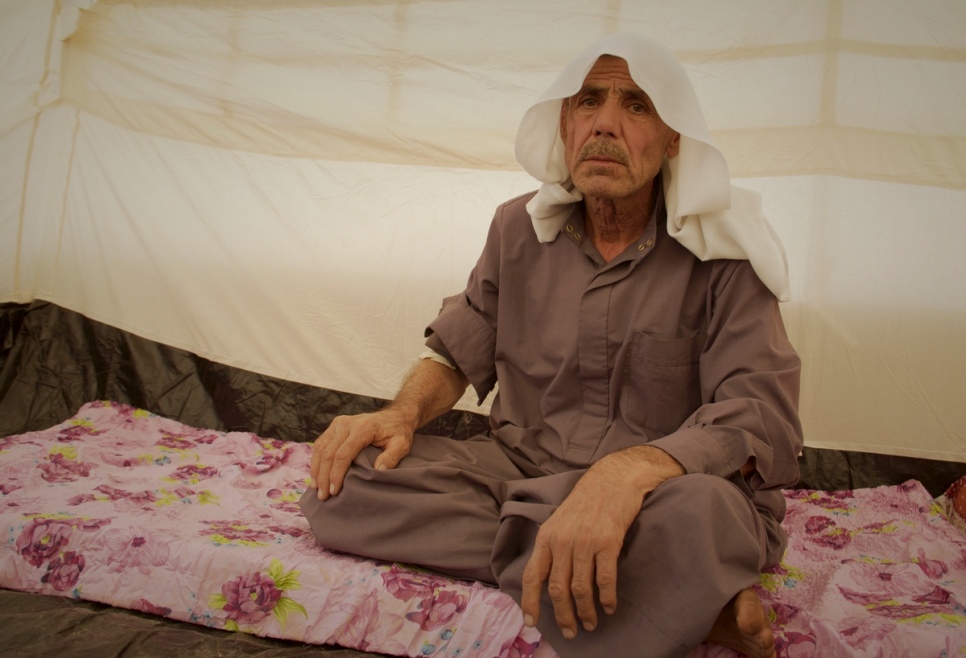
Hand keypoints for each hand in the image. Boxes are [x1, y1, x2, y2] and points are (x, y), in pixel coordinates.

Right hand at [309, 409, 414, 500]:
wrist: (395, 416)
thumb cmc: (398, 432)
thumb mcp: (402, 444)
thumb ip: (392, 457)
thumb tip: (379, 471)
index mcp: (362, 428)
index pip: (342, 455)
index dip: (336, 474)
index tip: (334, 491)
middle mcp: (347, 423)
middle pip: (328, 453)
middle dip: (324, 477)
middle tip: (323, 496)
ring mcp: (339, 423)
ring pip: (320, 448)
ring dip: (316, 470)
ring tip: (316, 489)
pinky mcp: (335, 425)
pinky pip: (320, 443)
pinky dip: (316, 460)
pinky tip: (316, 474)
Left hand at [520, 446, 683, 637]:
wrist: (613, 479)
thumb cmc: (587, 501)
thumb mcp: (560, 520)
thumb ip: (553, 547)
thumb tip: (548, 579)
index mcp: (547, 536)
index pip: (532, 575)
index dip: (530, 601)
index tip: (531, 623)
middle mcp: (562, 541)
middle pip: (557, 588)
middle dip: (563, 615)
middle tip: (570, 631)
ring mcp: (585, 542)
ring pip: (580, 588)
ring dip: (585, 612)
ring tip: (591, 623)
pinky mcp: (608, 542)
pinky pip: (604, 579)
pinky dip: (606, 598)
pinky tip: (609, 607)